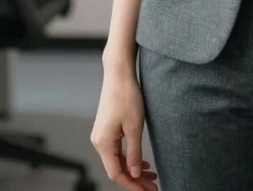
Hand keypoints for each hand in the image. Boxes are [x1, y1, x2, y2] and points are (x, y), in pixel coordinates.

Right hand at [90, 69, 158, 189]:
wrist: (118, 73)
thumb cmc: (126, 96)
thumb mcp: (134, 127)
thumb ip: (133, 153)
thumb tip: (133, 174)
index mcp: (103, 143)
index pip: (116, 174)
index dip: (132, 185)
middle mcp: (99, 142)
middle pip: (117, 169)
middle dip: (135, 180)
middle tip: (153, 186)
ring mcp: (102, 135)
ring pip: (118, 160)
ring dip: (133, 169)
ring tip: (151, 175)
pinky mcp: (107, 129)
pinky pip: (117, 150)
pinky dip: (129, 158)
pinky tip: (142, 162)